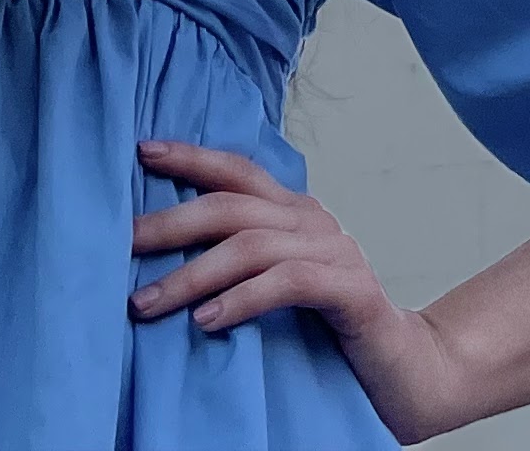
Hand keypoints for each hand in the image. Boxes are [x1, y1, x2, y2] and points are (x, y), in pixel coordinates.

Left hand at [131, 141, 476, 442]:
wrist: (408, 377)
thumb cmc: (331, 336)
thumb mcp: (277, 289)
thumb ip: (240, 265)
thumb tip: (161, 261)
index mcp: (295, 214)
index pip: (237, 172)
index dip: (191, 157)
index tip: (141, 152)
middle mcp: (314, 222)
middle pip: (232, 206)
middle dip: (170, 223)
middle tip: (120, 246)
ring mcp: (337, 253)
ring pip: (251, 246)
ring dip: (191, 274)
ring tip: (146, 303)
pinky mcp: (352, 291)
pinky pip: (287, 283)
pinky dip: (242, 299)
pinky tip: (207, 321)